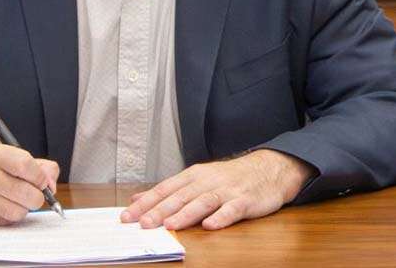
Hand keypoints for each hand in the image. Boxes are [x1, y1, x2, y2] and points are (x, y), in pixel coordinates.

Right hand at [0, 145, 58, 225]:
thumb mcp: (9, 156)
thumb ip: (39, 166)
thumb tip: (51, 184)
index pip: (25, 165)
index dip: (40, 176)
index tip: (43, 181)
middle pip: (25, 192)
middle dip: (37, 197)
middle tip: (34, 195)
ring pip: (17, 211)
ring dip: (23, 209)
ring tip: (17, 200)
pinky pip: (4, 222)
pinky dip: (9, 217)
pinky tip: (3, 206)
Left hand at [121, 149, 315, 230]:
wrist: (269, 169)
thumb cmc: (230, 178)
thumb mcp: (198, 178)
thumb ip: (168, 190)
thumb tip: (138, 197)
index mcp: (194, 176)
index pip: (165, 189)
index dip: (146, 202)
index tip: (127, 216)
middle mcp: (208, 181)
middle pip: (181, 196)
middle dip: (160, 210)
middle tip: (143, 224)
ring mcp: (227, 190)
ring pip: (204, 201)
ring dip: (186, 214)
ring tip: (170, 225)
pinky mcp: (245, 200)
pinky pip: (232, 209)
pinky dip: (221, 217)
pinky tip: (210, 225)